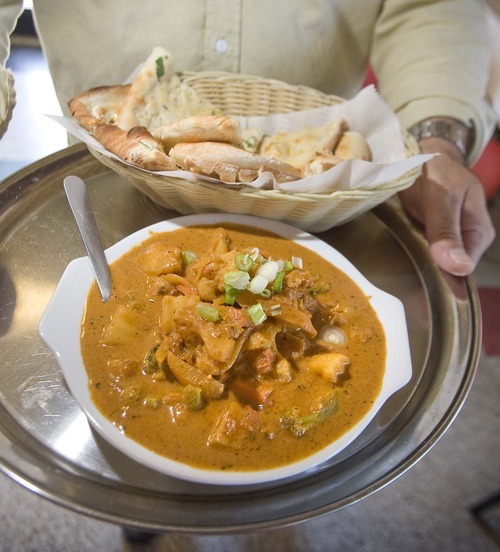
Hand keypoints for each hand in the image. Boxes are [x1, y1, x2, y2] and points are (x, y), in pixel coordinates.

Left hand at [399, 137, 494, 275]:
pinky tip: (405, 248)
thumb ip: (447, 232)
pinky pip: (427, 251)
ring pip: (437, 261)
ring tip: (405, 253)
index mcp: (479, 232)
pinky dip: (415, 251)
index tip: (421, 277)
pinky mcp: (436, 234)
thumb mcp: (440, 199)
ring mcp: (453, 237)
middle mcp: (469, 239)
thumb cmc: (436, 172)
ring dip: (421, 261)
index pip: (463, 270)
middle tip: (407, 266)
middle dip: (430, 269)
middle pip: (450, 268)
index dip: (443, 277)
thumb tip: (461, 269)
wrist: (425, 154)